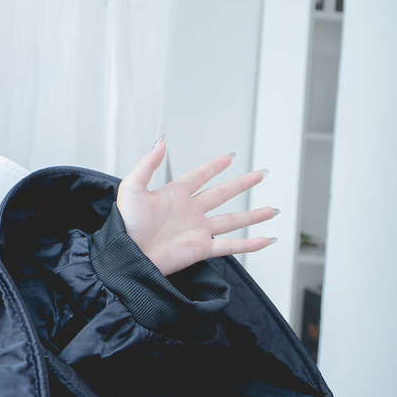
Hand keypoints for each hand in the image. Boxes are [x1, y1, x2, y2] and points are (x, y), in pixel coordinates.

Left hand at [115, 138, 277, 276]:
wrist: (126, 255)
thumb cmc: (125, 225)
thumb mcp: (132, 188)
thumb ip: (147, 164)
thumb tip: (161, 141)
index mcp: (175, 195)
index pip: (200, 175)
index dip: (215, 166)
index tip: (230, 157)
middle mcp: (190, 211)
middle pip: (223, 194)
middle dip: (242, 184)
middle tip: (260, 175)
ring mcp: (198, 230)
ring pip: (233, 220)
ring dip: (253, 215)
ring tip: (272, 210)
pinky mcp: (201, 249)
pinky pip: (231, 246)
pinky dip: (250, 244)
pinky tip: (265, 239)